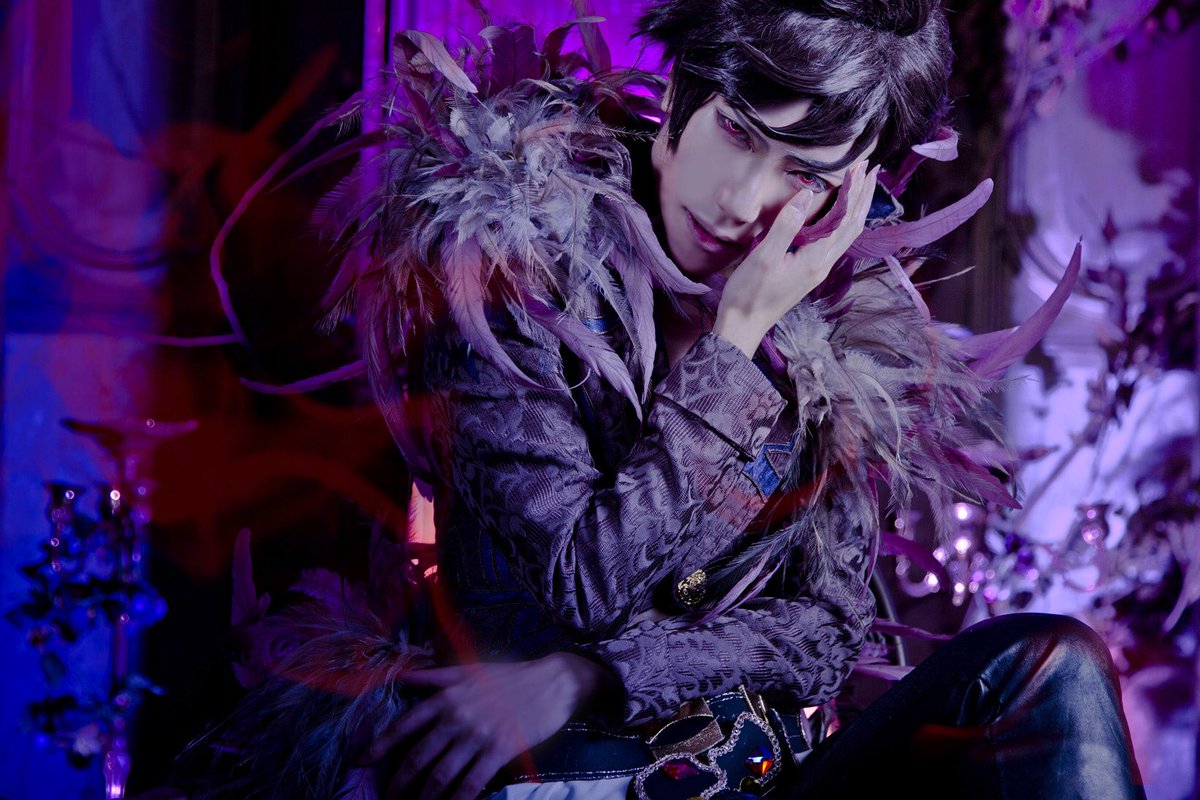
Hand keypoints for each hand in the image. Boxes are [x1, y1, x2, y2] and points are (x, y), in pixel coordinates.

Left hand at [365, 653, 613, 799]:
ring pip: (440, 776)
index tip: (360, 762)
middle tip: (387, 798)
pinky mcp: (499, 751)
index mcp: (446, 696)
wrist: (552, 682)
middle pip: (417, 757)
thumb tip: (402, 677)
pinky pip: (471, 784)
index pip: (404, 725)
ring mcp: (477, 736)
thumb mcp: (469, 669)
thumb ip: (434, 676)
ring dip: (422, 798)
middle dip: (398, 782)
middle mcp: (456, 717)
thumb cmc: (510, 676)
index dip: (379, 746)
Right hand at [714, 161, 879, 356]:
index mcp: (816, 259)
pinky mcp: (809, 271)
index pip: (844, 218)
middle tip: (871, 170)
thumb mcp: (765, 257)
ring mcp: (817, 269)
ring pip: (846, 235)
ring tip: (862, 188)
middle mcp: (823, 264)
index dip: (854, 192)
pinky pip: (835, 241)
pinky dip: (843, 222)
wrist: (743, 324)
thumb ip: (787, 225)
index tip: (860, 167)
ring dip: (857, 209)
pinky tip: (838, 215)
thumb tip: (807, 195)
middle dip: (864, 198)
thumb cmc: (750, 293)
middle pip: (853, 226)